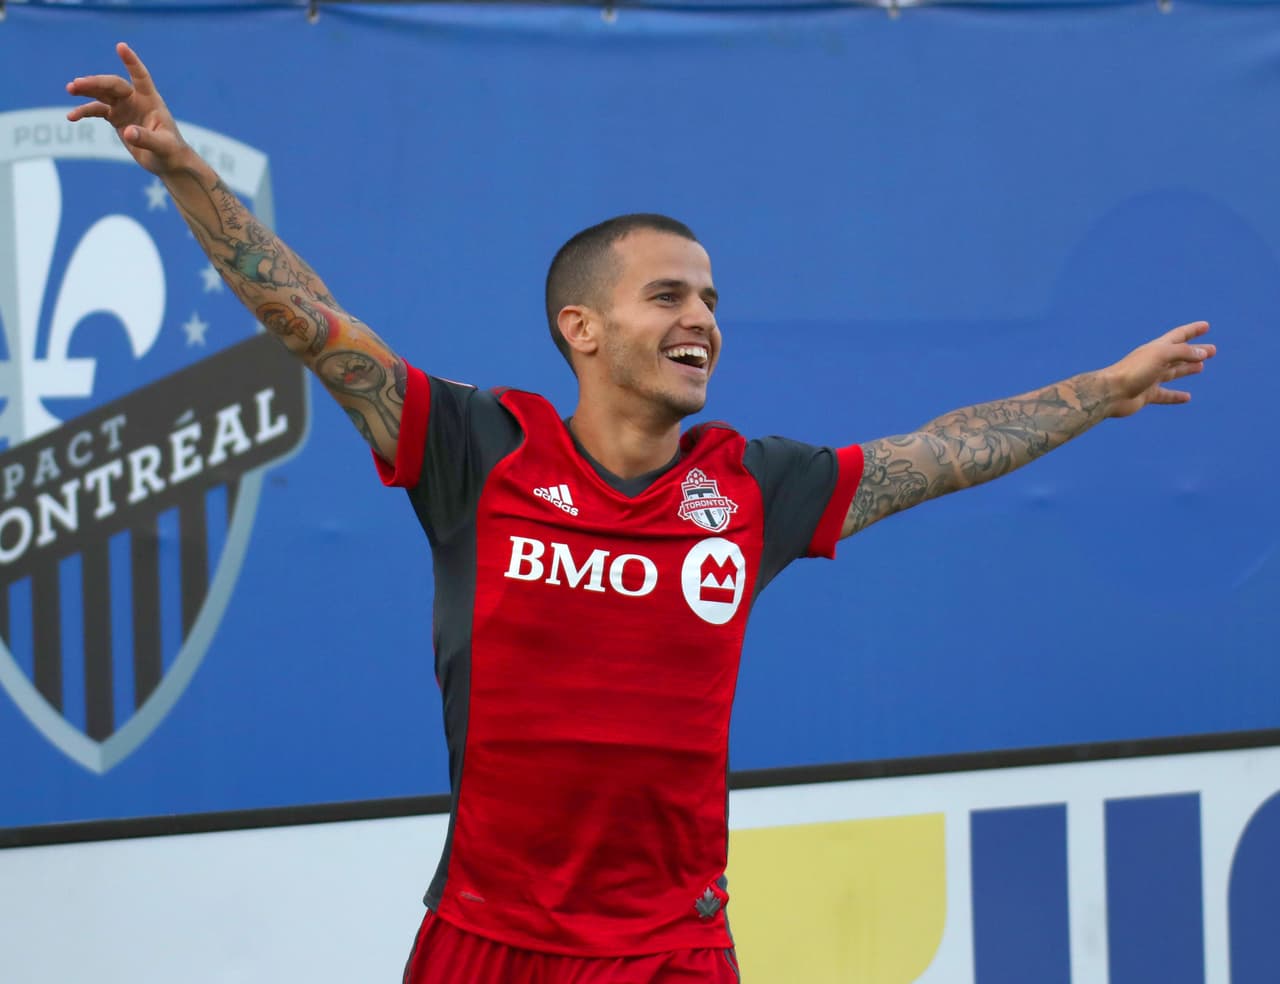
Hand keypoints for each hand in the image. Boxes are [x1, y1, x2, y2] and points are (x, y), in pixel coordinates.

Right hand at [66, 42, 188, 175]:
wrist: (167, 162)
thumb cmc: (171, 152)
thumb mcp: (162, 147)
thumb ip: (147, 138)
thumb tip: (128, 132)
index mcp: (151, 101)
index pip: (140, 77)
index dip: (131, 62)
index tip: (120, 46)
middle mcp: (136, 100)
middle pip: (113, 85)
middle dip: (95, 83)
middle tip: (77, 84)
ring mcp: (124, 108)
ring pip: (102, 93)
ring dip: (86, 90)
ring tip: (70, 89)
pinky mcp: (116, 118)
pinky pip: (96, 110)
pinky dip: (84, 112)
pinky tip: (71, 117)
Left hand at [1103, 321, 1215, 417]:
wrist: (1110, 393)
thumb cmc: (1133, 371)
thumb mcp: (1161, 355)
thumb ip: (1183, 352)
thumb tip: (1203, 353)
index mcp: (1156, 348)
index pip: (1178, 336)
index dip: (1192, 330)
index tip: (1206, 325)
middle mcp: (1153, 362)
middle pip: (1179, 354)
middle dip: (1196, 351)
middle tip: (1213, 350)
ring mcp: (1149, 378)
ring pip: (1173, 372)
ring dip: (1187, 369)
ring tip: (1201, 367)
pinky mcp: (1146, 395)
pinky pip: (1165, 395)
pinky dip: (1176, 395)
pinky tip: (1187, 397)